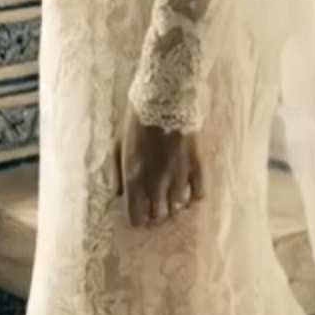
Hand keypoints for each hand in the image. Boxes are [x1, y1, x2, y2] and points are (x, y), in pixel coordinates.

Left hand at [116, 110, 204, 227]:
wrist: (163, 95)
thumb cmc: (137, 118)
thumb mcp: (118, 143)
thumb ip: (115, 172)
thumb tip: (117, 195)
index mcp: (134, 176)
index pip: (136, 216)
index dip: (137, 219)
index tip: (140, 216)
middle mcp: (156, 180)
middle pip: (158, 215)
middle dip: (155, 215)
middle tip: (156, 209)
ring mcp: (178, 173)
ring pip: (178, 207)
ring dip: (174, 206)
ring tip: (173, 201)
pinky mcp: (195, 163)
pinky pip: (199, 192)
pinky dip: (194, 197)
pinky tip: (191, 193)